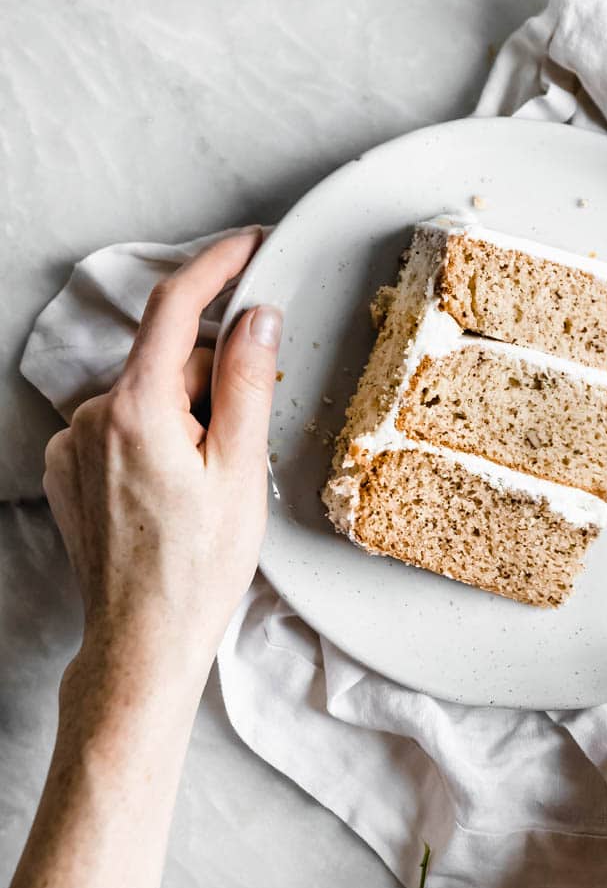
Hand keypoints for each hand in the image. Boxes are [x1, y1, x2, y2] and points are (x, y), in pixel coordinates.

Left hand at [43, 230, 281, 695]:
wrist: (142, 643)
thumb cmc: (198, 568)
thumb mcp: (241, 470)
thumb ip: (245, 382)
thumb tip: (258, 317)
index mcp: (137, 410)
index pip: (175, 306)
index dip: (217, 264)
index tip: (251, 244)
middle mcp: (93, 417)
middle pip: (171, 360)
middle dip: (214, 381)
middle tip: (244, 444)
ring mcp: (73, 443)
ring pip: (149, 394)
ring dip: (186, 415)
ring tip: (208, 483)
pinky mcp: (67, 468)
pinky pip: (124, 424)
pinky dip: (156, 437)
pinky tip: (174, 489)